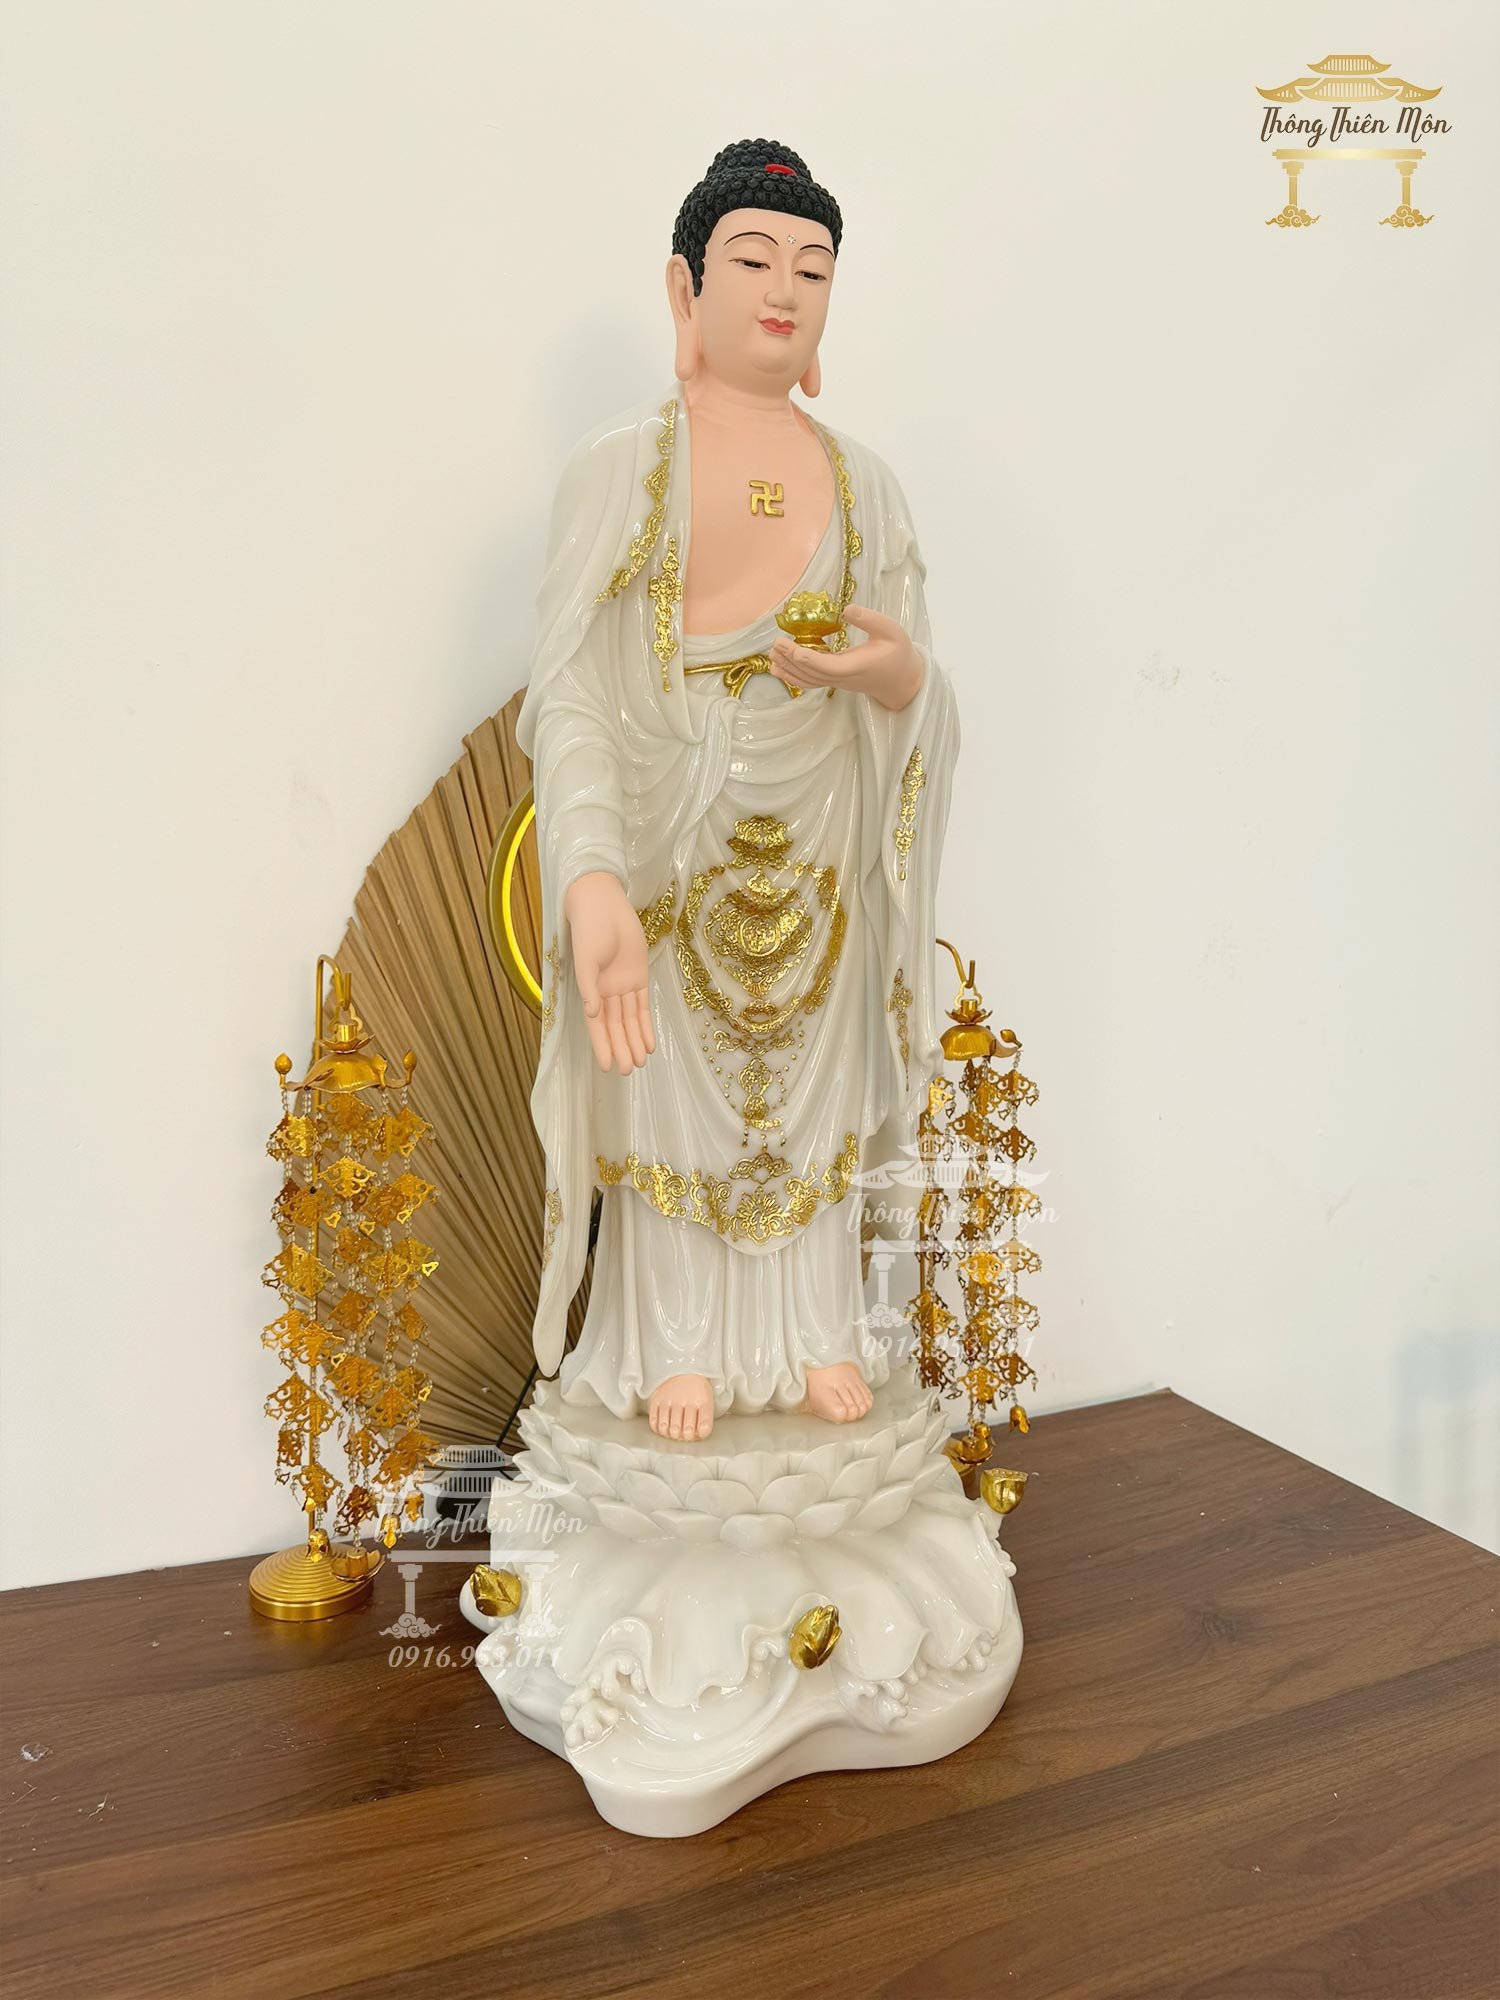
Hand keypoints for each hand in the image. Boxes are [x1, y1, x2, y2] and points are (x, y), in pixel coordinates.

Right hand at [563, 871, 655, 1073]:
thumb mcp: (586, 957)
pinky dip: (645, 1024)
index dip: (602, 1045)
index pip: (597, 1025)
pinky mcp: (638, 975)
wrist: (603, 904)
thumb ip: (589, 985)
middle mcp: (606, 992)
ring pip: (629, 1020)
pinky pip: (642, 1005)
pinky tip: (649, 1043)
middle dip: (621, 1048)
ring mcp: (623, 985)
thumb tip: (593, 1012)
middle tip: (628, 1071)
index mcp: (591, 990)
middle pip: (615, 1026)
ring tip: (639, 1062)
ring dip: (634, 1040)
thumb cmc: (589, 929)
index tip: (608, 1066)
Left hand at [769, 604, 924, 711]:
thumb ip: (871, 620)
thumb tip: (847, 609)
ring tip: (772, 654)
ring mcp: (838, 682)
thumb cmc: (898, 653)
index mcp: (858, 665)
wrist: (902, 680)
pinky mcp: (834, 682)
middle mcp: (844, 677)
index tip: (791, 646)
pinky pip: (810, 682)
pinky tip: (778, 668)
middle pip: (813, 674)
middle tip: (775, 643)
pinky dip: (793, 676)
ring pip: (809, 680)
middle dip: (792, 660)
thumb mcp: (892, 630)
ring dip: (789, 669)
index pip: (828, 667)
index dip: (808, 658)